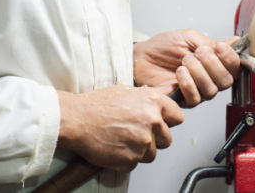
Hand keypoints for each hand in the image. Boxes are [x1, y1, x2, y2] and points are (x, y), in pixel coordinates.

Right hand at [56, 85, 183, 171]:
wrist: (76, 120)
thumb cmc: (96, 104)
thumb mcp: (127, 91)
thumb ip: (147, 99)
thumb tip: (159, 104)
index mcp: (154, 102)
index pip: (178, 117)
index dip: (169, 121)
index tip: (161, 124)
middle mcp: (152, 121)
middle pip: (167, 139)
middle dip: (155, 139)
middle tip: (136, 133)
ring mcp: (143, 142)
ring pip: (152, 154)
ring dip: (141, 150)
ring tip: (123, 139)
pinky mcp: (131, 158)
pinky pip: (135, 163)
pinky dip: (126, 158)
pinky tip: (115, 147)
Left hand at [133, 29, 239, 107]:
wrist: (141, 57)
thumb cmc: (163, 46)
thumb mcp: (189, 38)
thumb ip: (211, 42)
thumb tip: (235, 42)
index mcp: (214, 62)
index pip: (235, 67)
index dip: (231, 59)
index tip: (219, 48)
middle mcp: (209, 78)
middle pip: (226, 81)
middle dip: (213, 65)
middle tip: (199, 53)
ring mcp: (197, 90)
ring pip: (211, 90)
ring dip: (199, 73)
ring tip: (185, 61)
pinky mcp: (183, 100)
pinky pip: (195, 98)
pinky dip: (188, 84)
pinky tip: (179, 73)